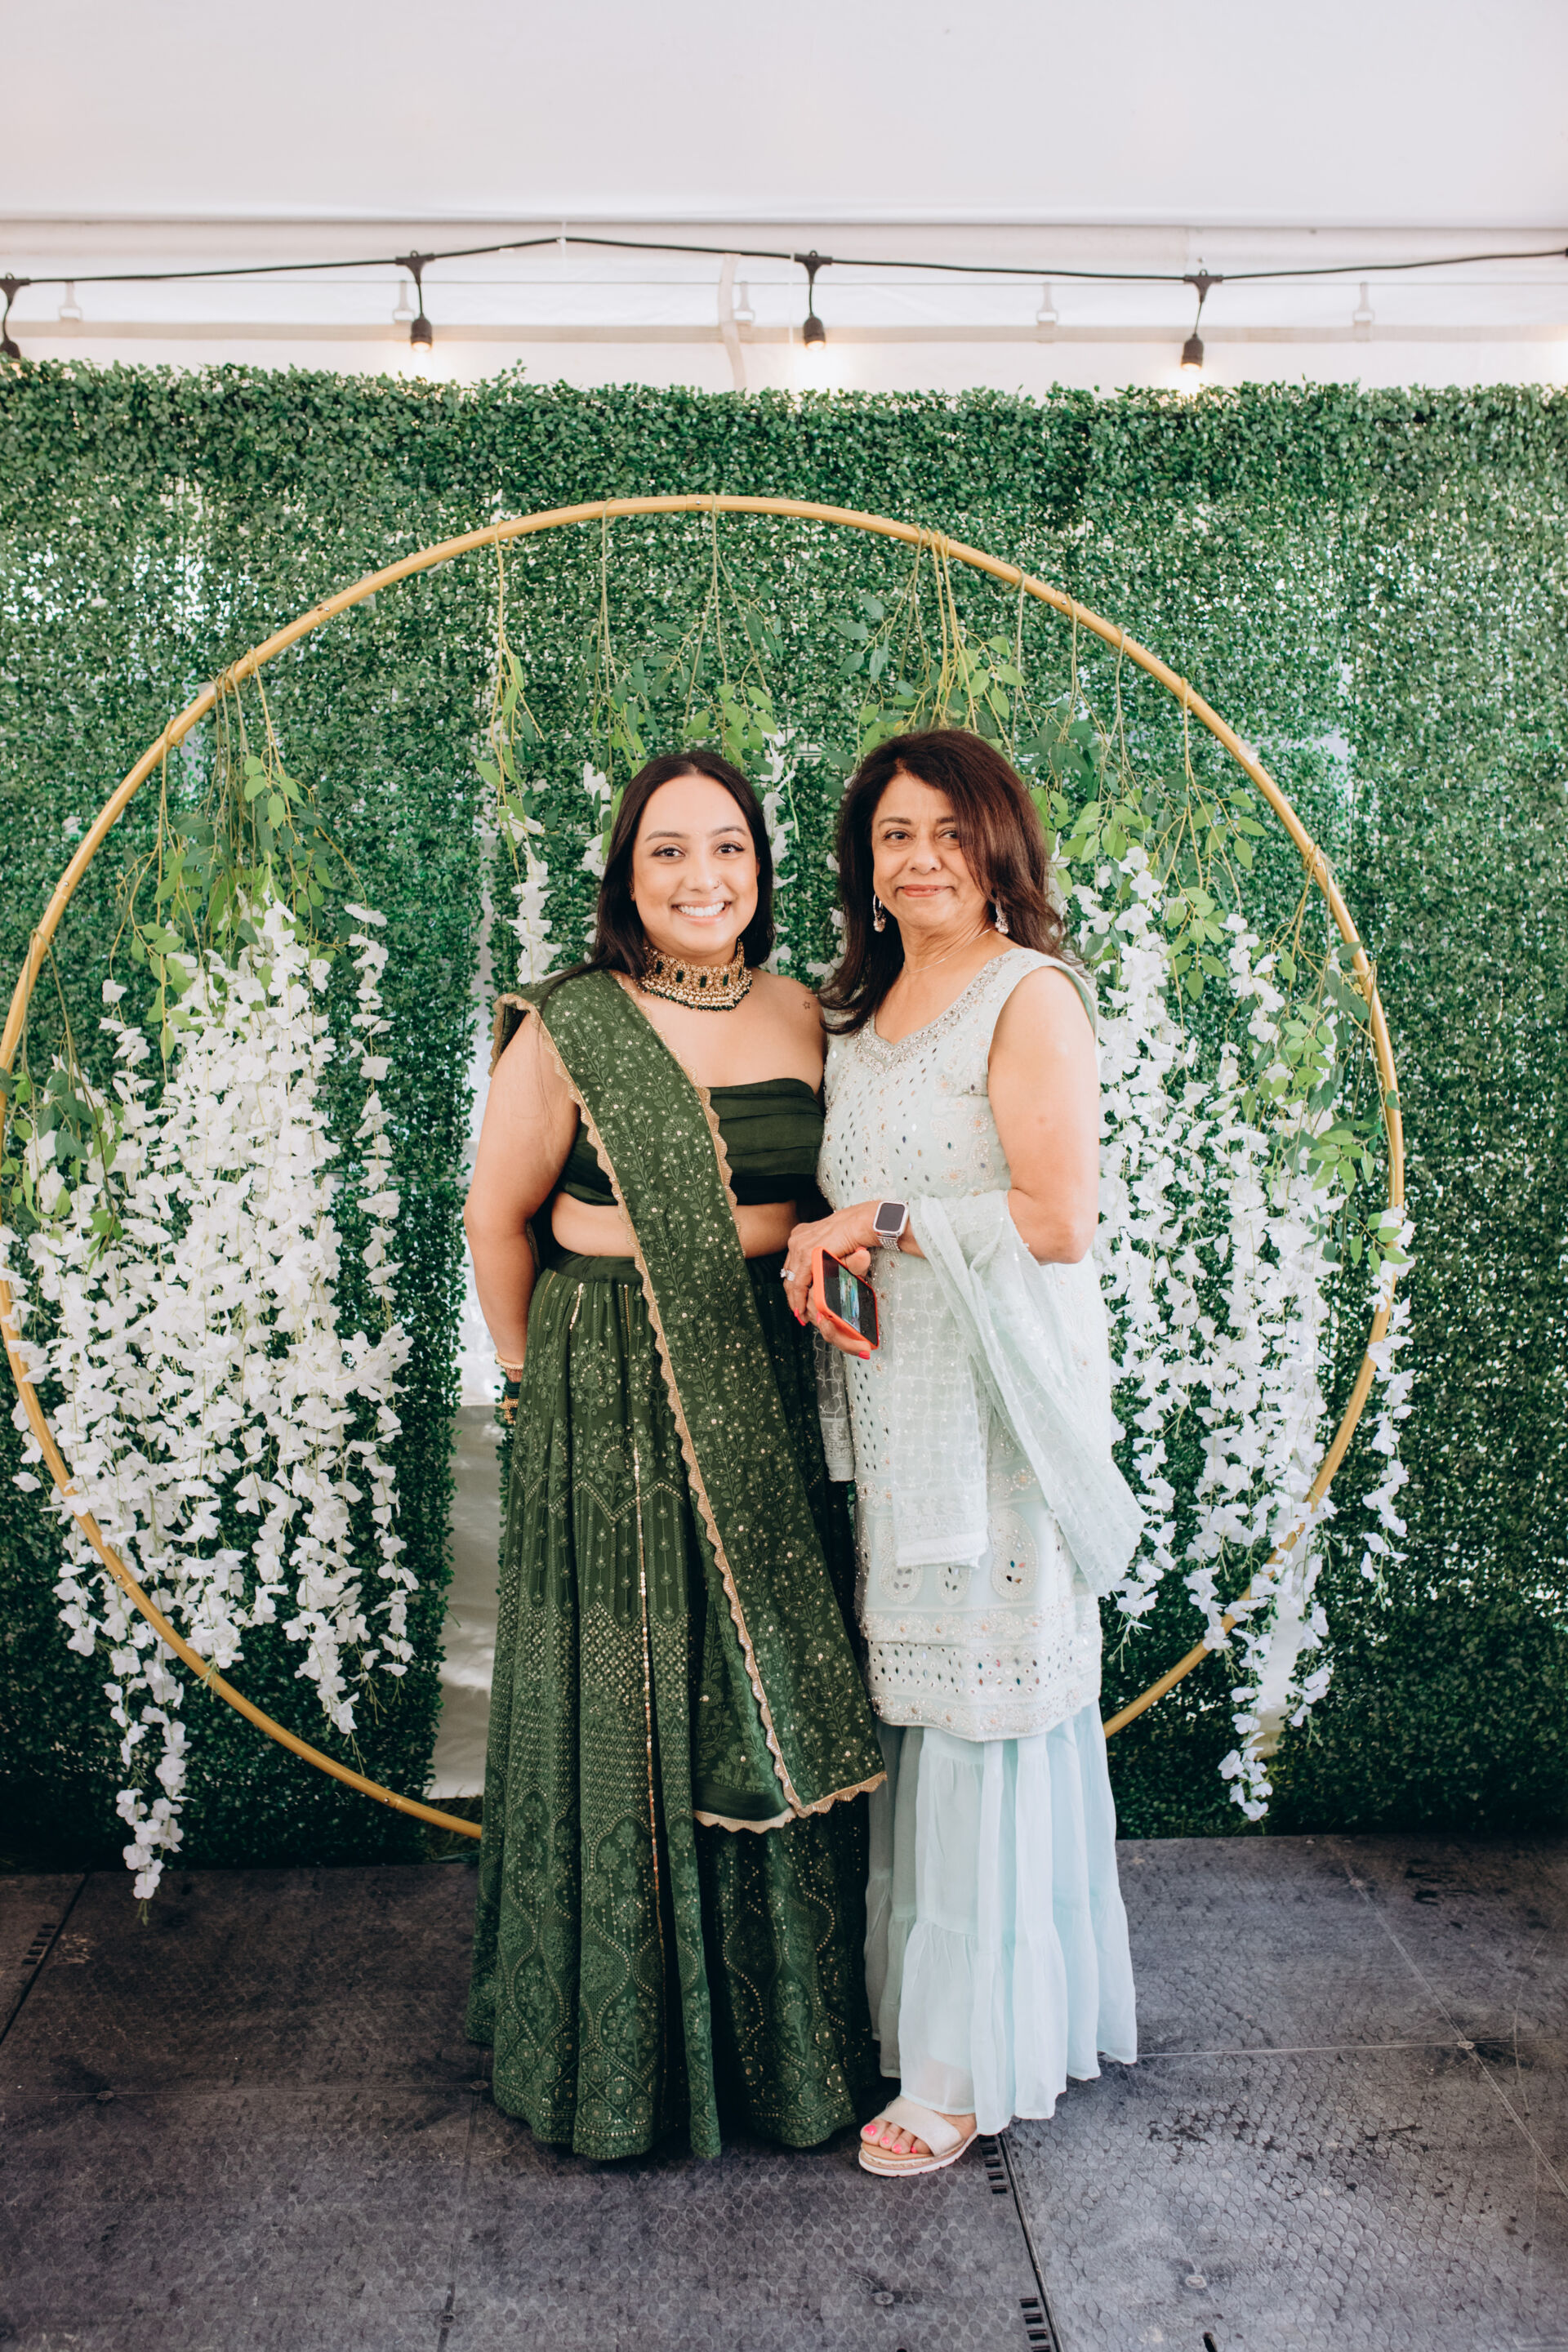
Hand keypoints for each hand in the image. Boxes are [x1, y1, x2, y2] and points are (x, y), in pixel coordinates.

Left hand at [782, 1202, 880, 1351]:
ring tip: (801, 1313)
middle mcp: (797, 1239)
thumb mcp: (833, 1250)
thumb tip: (816, 1279)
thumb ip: (822, 1261)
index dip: (792, 1284)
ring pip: (791, 1279)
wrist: (862, 1223)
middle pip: (789, 1273)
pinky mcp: (807, 1254)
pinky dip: (800, 1297)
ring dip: (795, 1298)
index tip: (796, 1299)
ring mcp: (799, 1245)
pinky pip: (799, 1282)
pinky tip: (802, 1307)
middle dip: (792, 1294)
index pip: (792, 1266)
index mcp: (801, 1235)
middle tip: (799, 1311)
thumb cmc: (854, 1236)